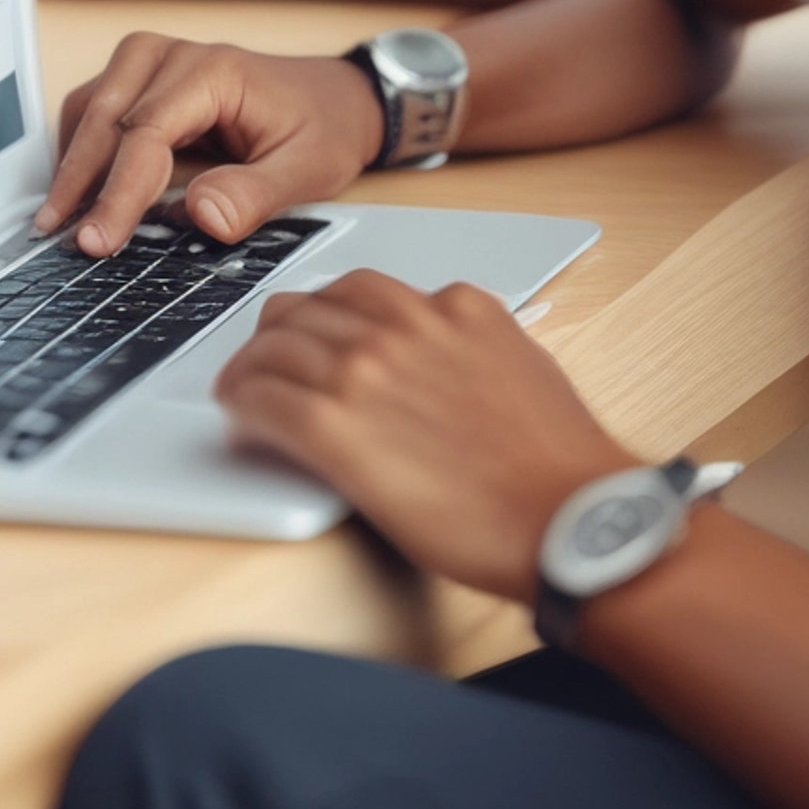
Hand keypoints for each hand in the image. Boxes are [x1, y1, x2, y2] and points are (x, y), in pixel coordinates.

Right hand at [35, 34, 385, 253]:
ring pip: (89, 108)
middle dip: (78, 182)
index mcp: (214, 71)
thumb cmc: (323, 128)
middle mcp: (175, 56)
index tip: (98, 241)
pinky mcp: (143, 77)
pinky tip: (81, 194)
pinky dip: (80, 148)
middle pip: (105, 117)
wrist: (337, 99)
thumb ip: (255, 195)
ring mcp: (154, 60)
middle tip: (60, 240)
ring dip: (72, 165)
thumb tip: (201, 216)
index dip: (118, 192)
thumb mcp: (308, 170)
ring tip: (60, 224)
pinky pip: (94, 108)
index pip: (146, 133)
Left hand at [214, 270, 638, 600]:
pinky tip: (240, 413)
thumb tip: (437, 363)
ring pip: (276, 343)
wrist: (568, 518)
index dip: (333, 315)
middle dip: (285, 328)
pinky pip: (264, 397)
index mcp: (456, 306)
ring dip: (254, 363)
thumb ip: (469, 348)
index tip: (322, 333)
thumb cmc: (558, 464)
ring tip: (243, 385)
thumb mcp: (521, 368)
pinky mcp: (334, 427)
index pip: (365, 289)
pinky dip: (243, 399)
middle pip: (312, 305)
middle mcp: (405, 324)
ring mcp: (365, 370)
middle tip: (271, 355)